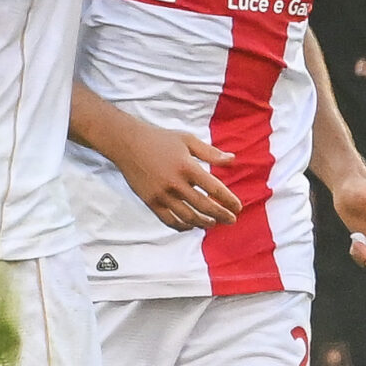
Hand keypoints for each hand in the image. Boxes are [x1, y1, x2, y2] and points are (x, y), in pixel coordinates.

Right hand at [111, 120, 241, 230]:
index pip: (214, 188)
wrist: (128, 144)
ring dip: (204, 223)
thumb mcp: (188, 140)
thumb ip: (211, 152)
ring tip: (213, 223)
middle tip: (231, 220)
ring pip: (188, 217)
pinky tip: (191, 225)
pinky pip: (169, 221)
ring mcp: (162, 194)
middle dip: (221, 216)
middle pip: (204, 206)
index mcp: (187, 167)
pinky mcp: (151, 202)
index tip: (238, 207)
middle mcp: (175, 183)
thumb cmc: (160, 139)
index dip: (228, 200)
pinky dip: (182, 226)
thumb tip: (232, 160)